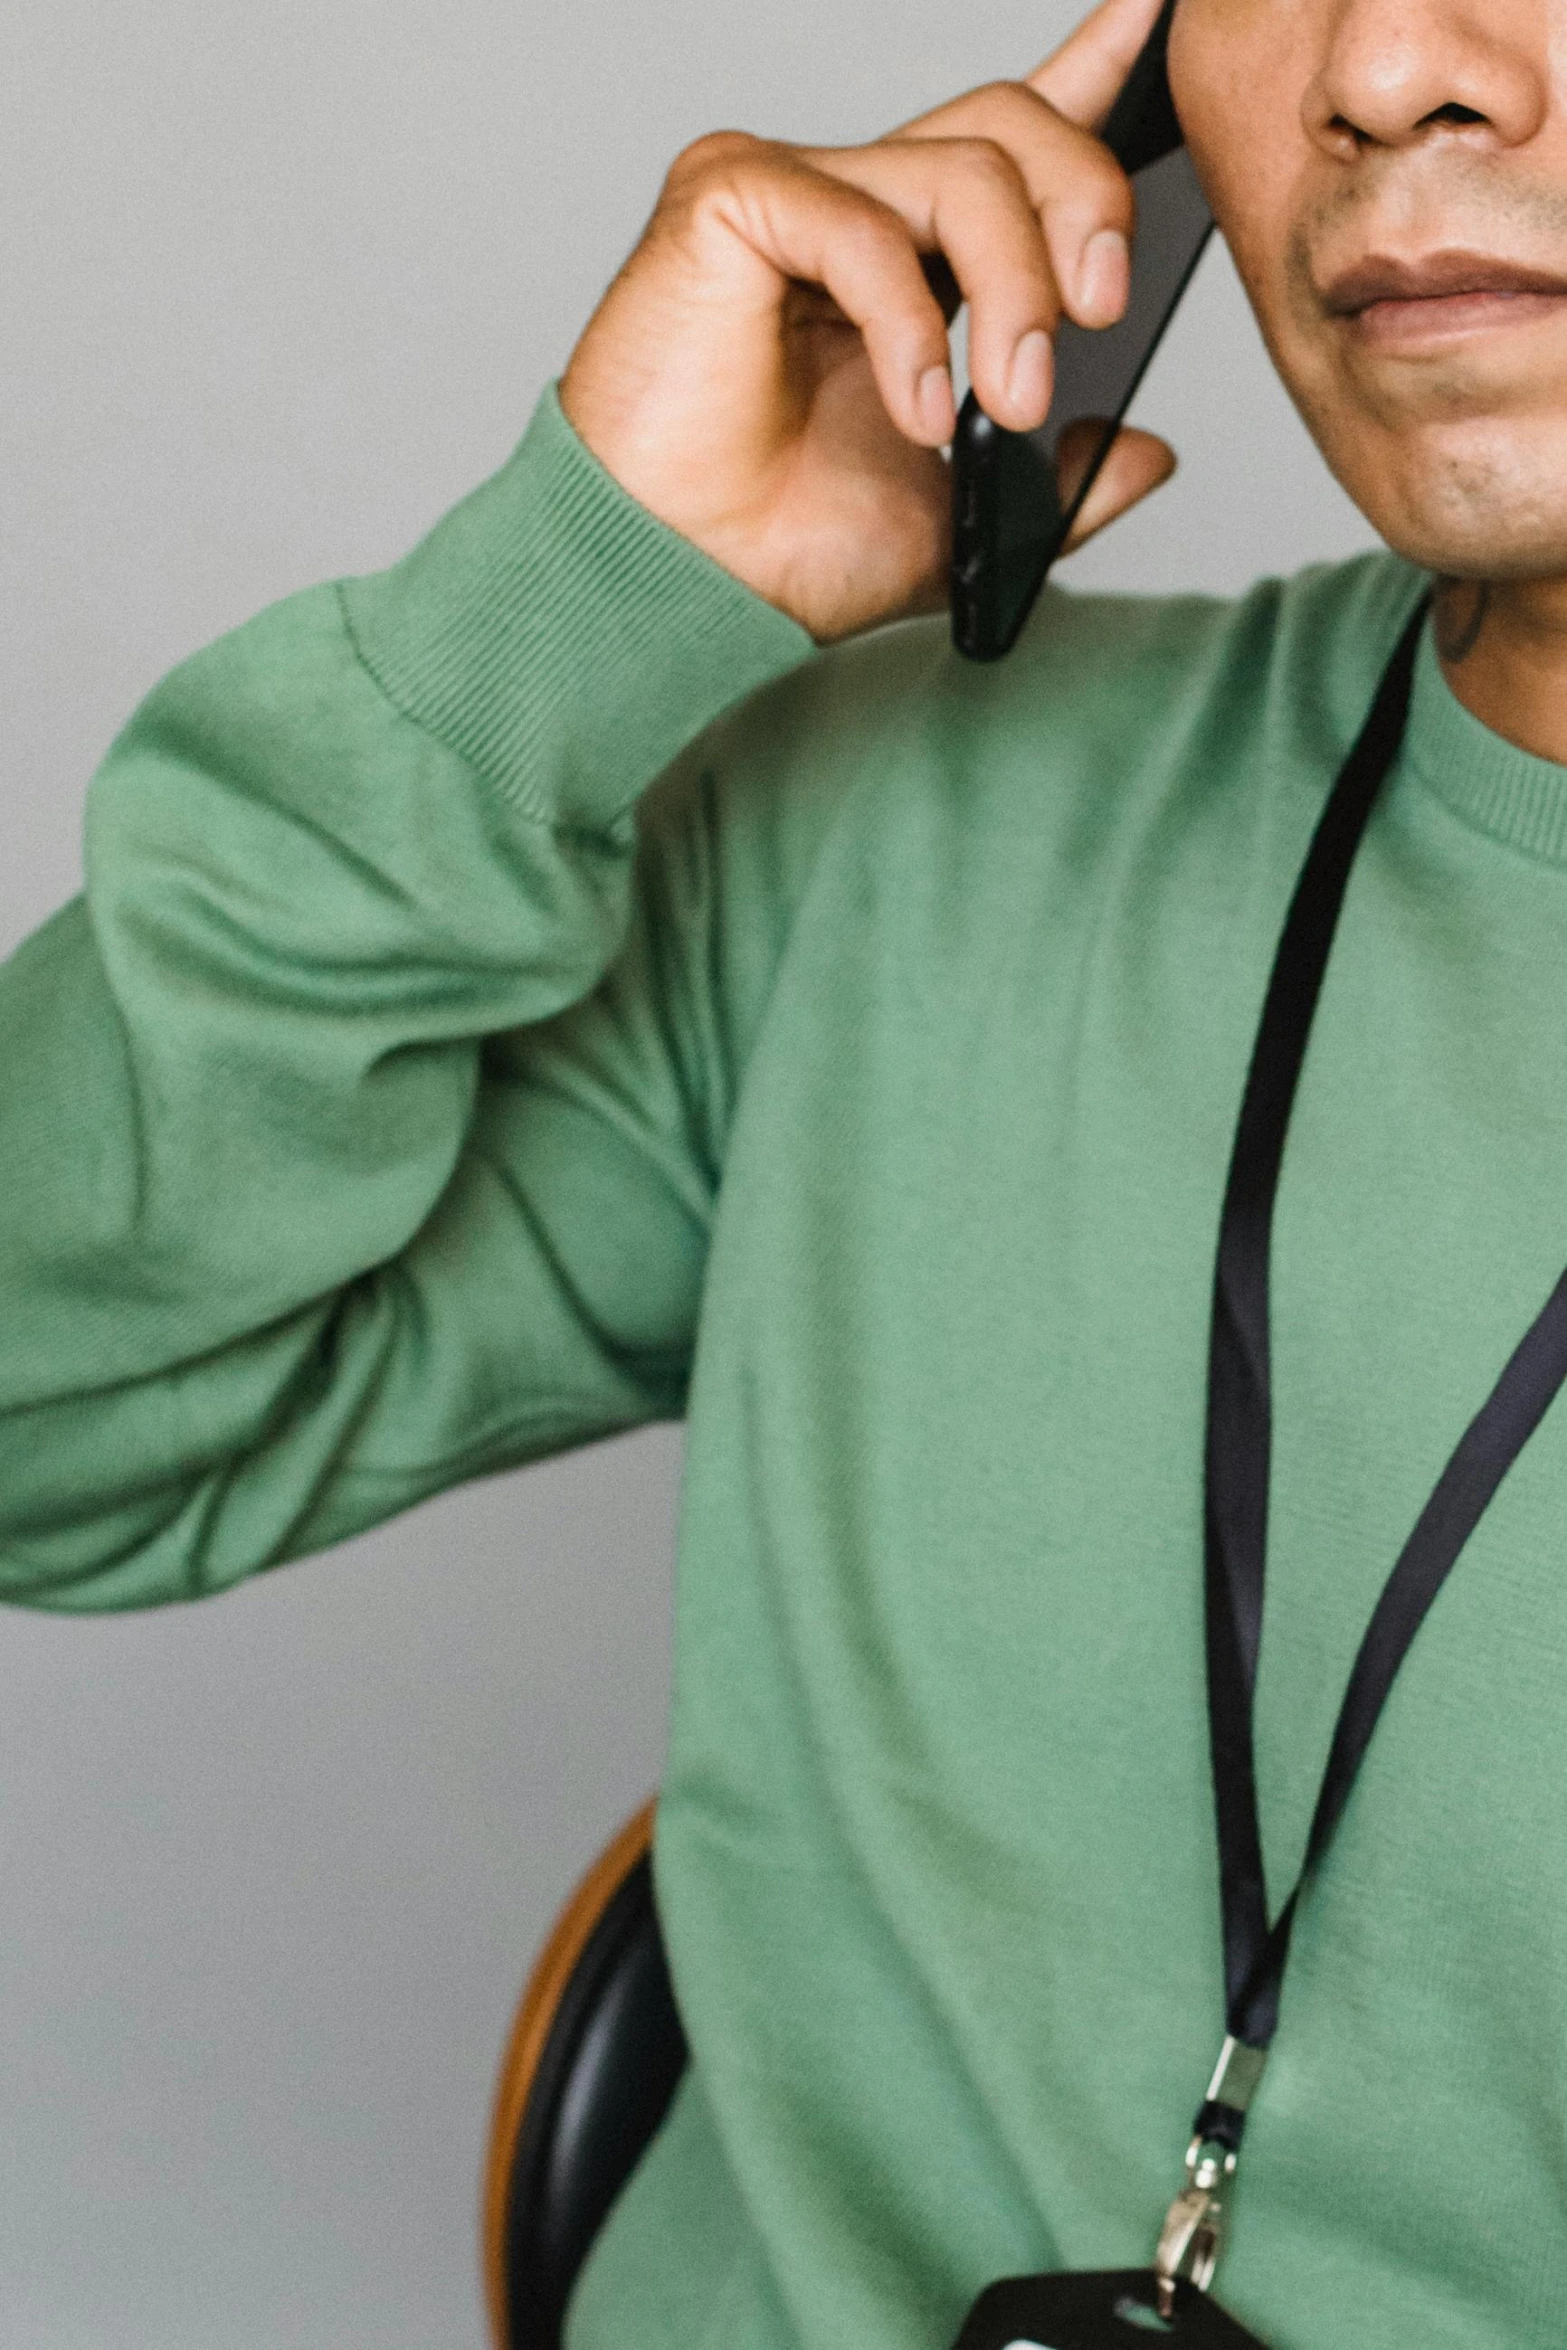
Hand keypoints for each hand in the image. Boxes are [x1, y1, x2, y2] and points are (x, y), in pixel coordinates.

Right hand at [560, 0, 1178, 643]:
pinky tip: (914, 409)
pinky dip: (908, 323)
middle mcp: (854, 204)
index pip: (1010, 136)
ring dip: (1014, 289)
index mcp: (911, 258)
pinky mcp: (729, 200)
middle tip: (1099, 316)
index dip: (1091, 67)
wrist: (680, 584)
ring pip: (962, 172)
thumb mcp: (964, 523)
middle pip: (1011, 129)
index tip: (1156, 19)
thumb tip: (1150, 455)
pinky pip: (863, 225)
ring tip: (1005, 405)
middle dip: (1085, 211)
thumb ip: (1059, 484)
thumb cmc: (780, 548)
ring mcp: (790, 189)